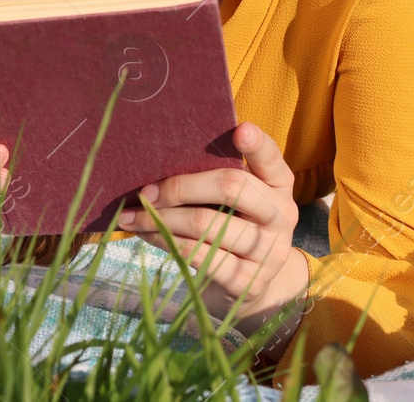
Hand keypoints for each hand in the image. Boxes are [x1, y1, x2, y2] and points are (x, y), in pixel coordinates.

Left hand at [116, 122, 307, 341]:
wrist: (253, 284)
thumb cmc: (233, 225)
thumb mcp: (237, 199)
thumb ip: (215, 176)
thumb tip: (157, 161)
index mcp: (279, 185)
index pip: (271, 158)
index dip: (257, 145)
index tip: (240, 130)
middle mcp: (281, 215)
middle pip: (230, 187)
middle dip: (180, 187)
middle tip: (145, 191)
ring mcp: (268, 250)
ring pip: (205, 223)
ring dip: (160, 218)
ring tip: (132, 215)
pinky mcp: (248, 281)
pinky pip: (197, 254)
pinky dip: (164, 240)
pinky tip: (146, 234)